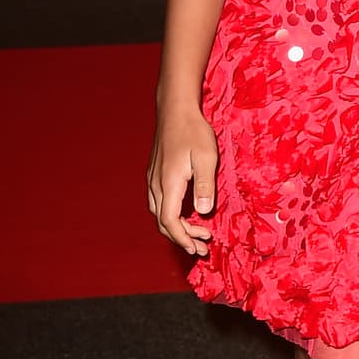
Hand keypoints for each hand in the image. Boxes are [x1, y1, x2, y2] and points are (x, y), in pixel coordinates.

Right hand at [147, 110, 218, 254]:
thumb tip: (203, 212)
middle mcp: (156, 185)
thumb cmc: (193, 131)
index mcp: (169, 184)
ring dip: (176, 227)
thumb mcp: (206, 157)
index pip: (170, 222)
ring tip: (197, 234)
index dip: (182, 239)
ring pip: (159, 213)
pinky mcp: (155, 174)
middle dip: (182, 238)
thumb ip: (204, 185)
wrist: (175, 110)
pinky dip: (171, 215)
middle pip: (163, 222)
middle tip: (202, 247)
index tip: (197, 249)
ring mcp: (153, 179)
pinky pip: (158, 202)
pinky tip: (186, 213)